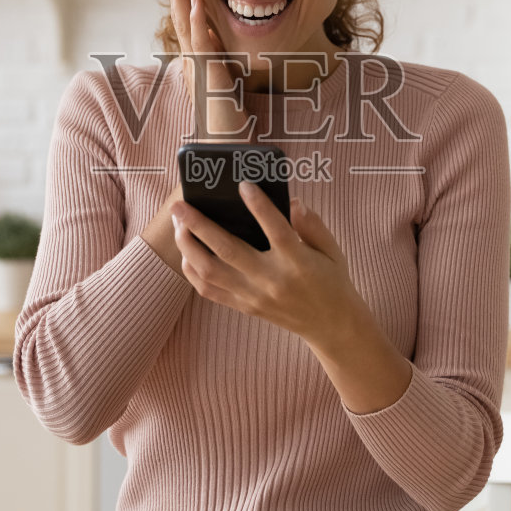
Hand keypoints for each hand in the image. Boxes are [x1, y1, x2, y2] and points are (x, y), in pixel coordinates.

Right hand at [165, 0, 252, 141]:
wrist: (225, 147)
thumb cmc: (228, 119)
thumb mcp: (225, 80)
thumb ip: (219, 59)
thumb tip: (218, 40)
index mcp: (196, 57)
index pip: (185, 17)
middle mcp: (191, 59)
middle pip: (179, 13)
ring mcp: (197, 66)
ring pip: (184, 23)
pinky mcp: (208, 76)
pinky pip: (200, 44)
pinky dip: (197, 21)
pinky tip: (195, 2)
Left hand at [171, 180, 366, 346]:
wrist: (330, 325)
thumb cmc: (331, 280)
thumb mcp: (332, 249)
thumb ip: (313, 224)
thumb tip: (292, 203)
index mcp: (298, 262)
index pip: (276, 230)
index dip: (259, 206)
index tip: (243, 185)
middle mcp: (271, 280)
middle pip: (228, 250)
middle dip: (199, 225)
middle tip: (180, 205)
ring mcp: (254, 296)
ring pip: (210, 271)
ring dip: (188, 246)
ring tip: (178, 224)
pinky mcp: (244, 307)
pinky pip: (208, 290)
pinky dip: (191, 270)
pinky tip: (186, 252)